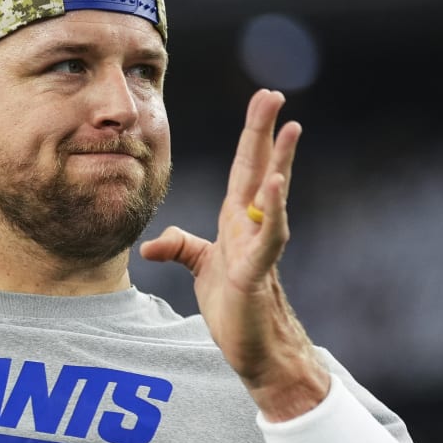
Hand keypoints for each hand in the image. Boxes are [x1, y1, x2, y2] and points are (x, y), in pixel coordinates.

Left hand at [138, 89, 330, 419]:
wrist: (255, 349)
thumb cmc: (235, 307)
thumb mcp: (201, 269)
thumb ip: (180, 248)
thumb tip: (152, 246)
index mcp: (238, 220)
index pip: (246, 167)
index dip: (252, 134)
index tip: (263, 100)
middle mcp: (252, 226)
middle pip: (259, 169)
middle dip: (265, 131)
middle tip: (274, 94)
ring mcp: (259, 247)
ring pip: (271, 196)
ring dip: (281, 162)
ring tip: (291, 128)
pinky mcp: (257, 271)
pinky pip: (269, 236)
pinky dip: (274, 209)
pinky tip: (277, 184)